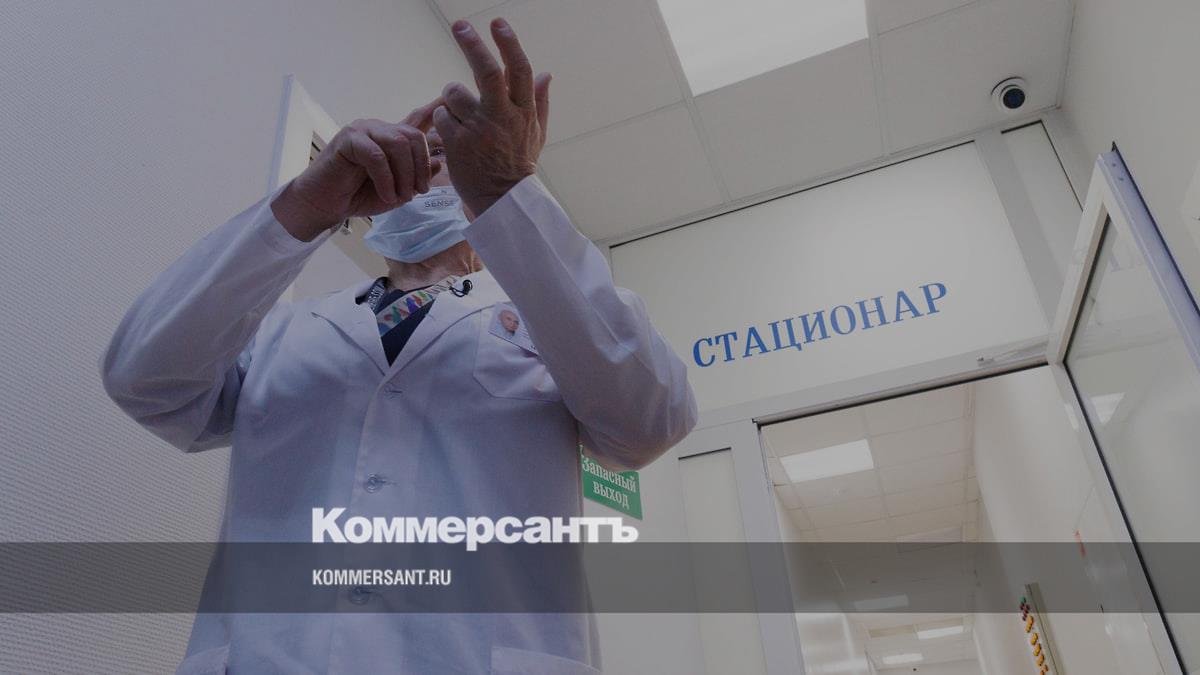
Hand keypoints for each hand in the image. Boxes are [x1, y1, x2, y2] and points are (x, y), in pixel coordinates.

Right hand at [272, 99, 442, 240]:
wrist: (326, 204)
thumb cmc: (360, 196)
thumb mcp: (397, 191)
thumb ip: (416, 177)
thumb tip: (439, 163)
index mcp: (392, 137)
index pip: (416, 120)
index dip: (434, 109)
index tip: (451, 98)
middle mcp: (379, 129)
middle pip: (414, 136)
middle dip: (421, 167)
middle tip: (419, 191)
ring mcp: (363, 130)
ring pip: (398, 144)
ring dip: (405, 174)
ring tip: (401, 196)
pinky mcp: (348, 139)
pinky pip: (377, 156)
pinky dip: (386, 179)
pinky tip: (386, 194)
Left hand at [435, 18, 550, 216]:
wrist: (503, 201)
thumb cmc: (518, 164)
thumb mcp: (536, 133)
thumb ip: (540, 102)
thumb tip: (547, 73)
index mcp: (523, 112)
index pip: (519, 70)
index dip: (509, 43)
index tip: (498, 23)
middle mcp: (502, 117)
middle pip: (486, 71)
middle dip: (472, 44)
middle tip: (460, 26)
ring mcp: (479, 130)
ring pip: (453, 93)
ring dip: (450, 98)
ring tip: (458, 114)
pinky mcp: (457, 143)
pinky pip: (440, 116)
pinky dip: (442, 120)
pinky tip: (451, 134)